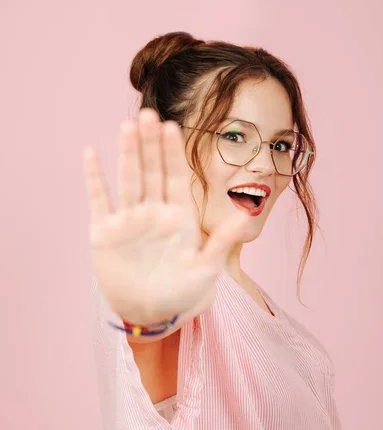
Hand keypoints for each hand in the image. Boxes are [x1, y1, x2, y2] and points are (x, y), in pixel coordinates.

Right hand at [83, 108, 250, 325]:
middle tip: (147, 115)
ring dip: (127, 154)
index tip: (171, 126)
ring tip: (127, 127)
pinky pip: (99, 200)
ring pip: (128, 180)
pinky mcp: (105, 232)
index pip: (176, 176)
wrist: (151, 314)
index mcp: (179, 216)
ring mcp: (129, 220)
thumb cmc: (183, 293)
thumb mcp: (206, 268)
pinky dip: (94, 179)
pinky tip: (90, 155)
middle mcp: (154, 212)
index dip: (173, 152)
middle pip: (152, 171)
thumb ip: (222, 240)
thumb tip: (246, 216)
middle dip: (150, 144)